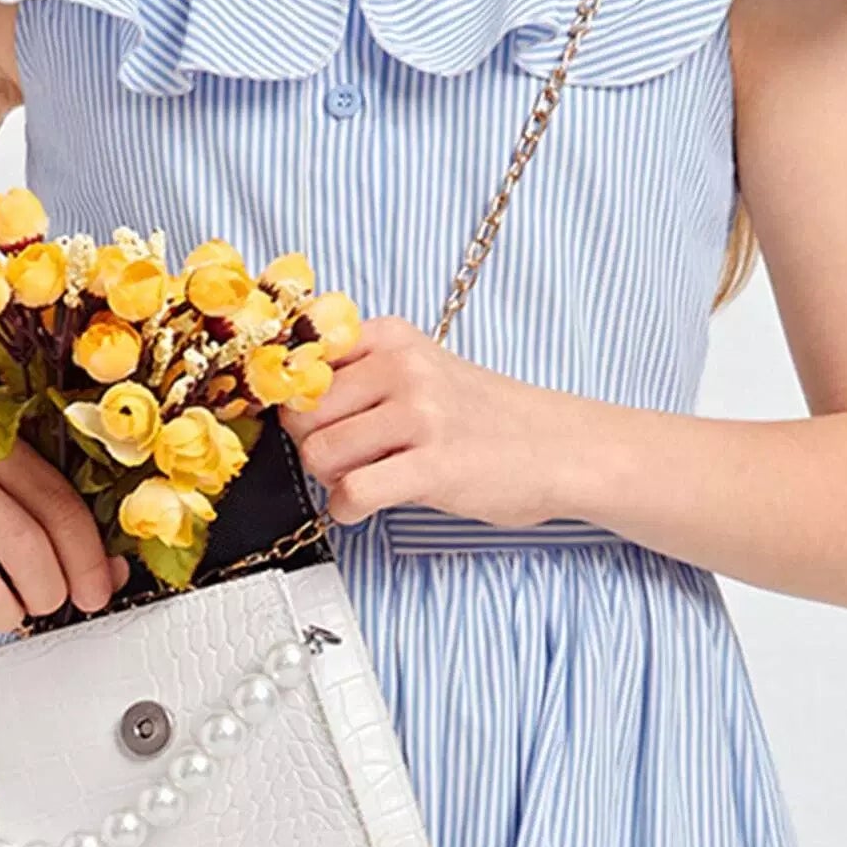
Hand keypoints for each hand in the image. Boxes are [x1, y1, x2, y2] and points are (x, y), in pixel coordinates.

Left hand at [277, 314, 567, 528]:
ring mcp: (419, 415)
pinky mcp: (432, 466)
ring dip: (330, 480)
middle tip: (345, 460)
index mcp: (392, 337)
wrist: (559, 447)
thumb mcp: (423, 369)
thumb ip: (362, 374)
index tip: (312, 420)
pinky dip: (347, 509)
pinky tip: (365, 506)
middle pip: (303, 414)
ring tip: (362, 480)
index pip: (301, 360)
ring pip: (320, 453)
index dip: (295, 400)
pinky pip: (352, 492)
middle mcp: (402, 367)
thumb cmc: (485, 416)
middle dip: (312, 446)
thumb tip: (287, 400)